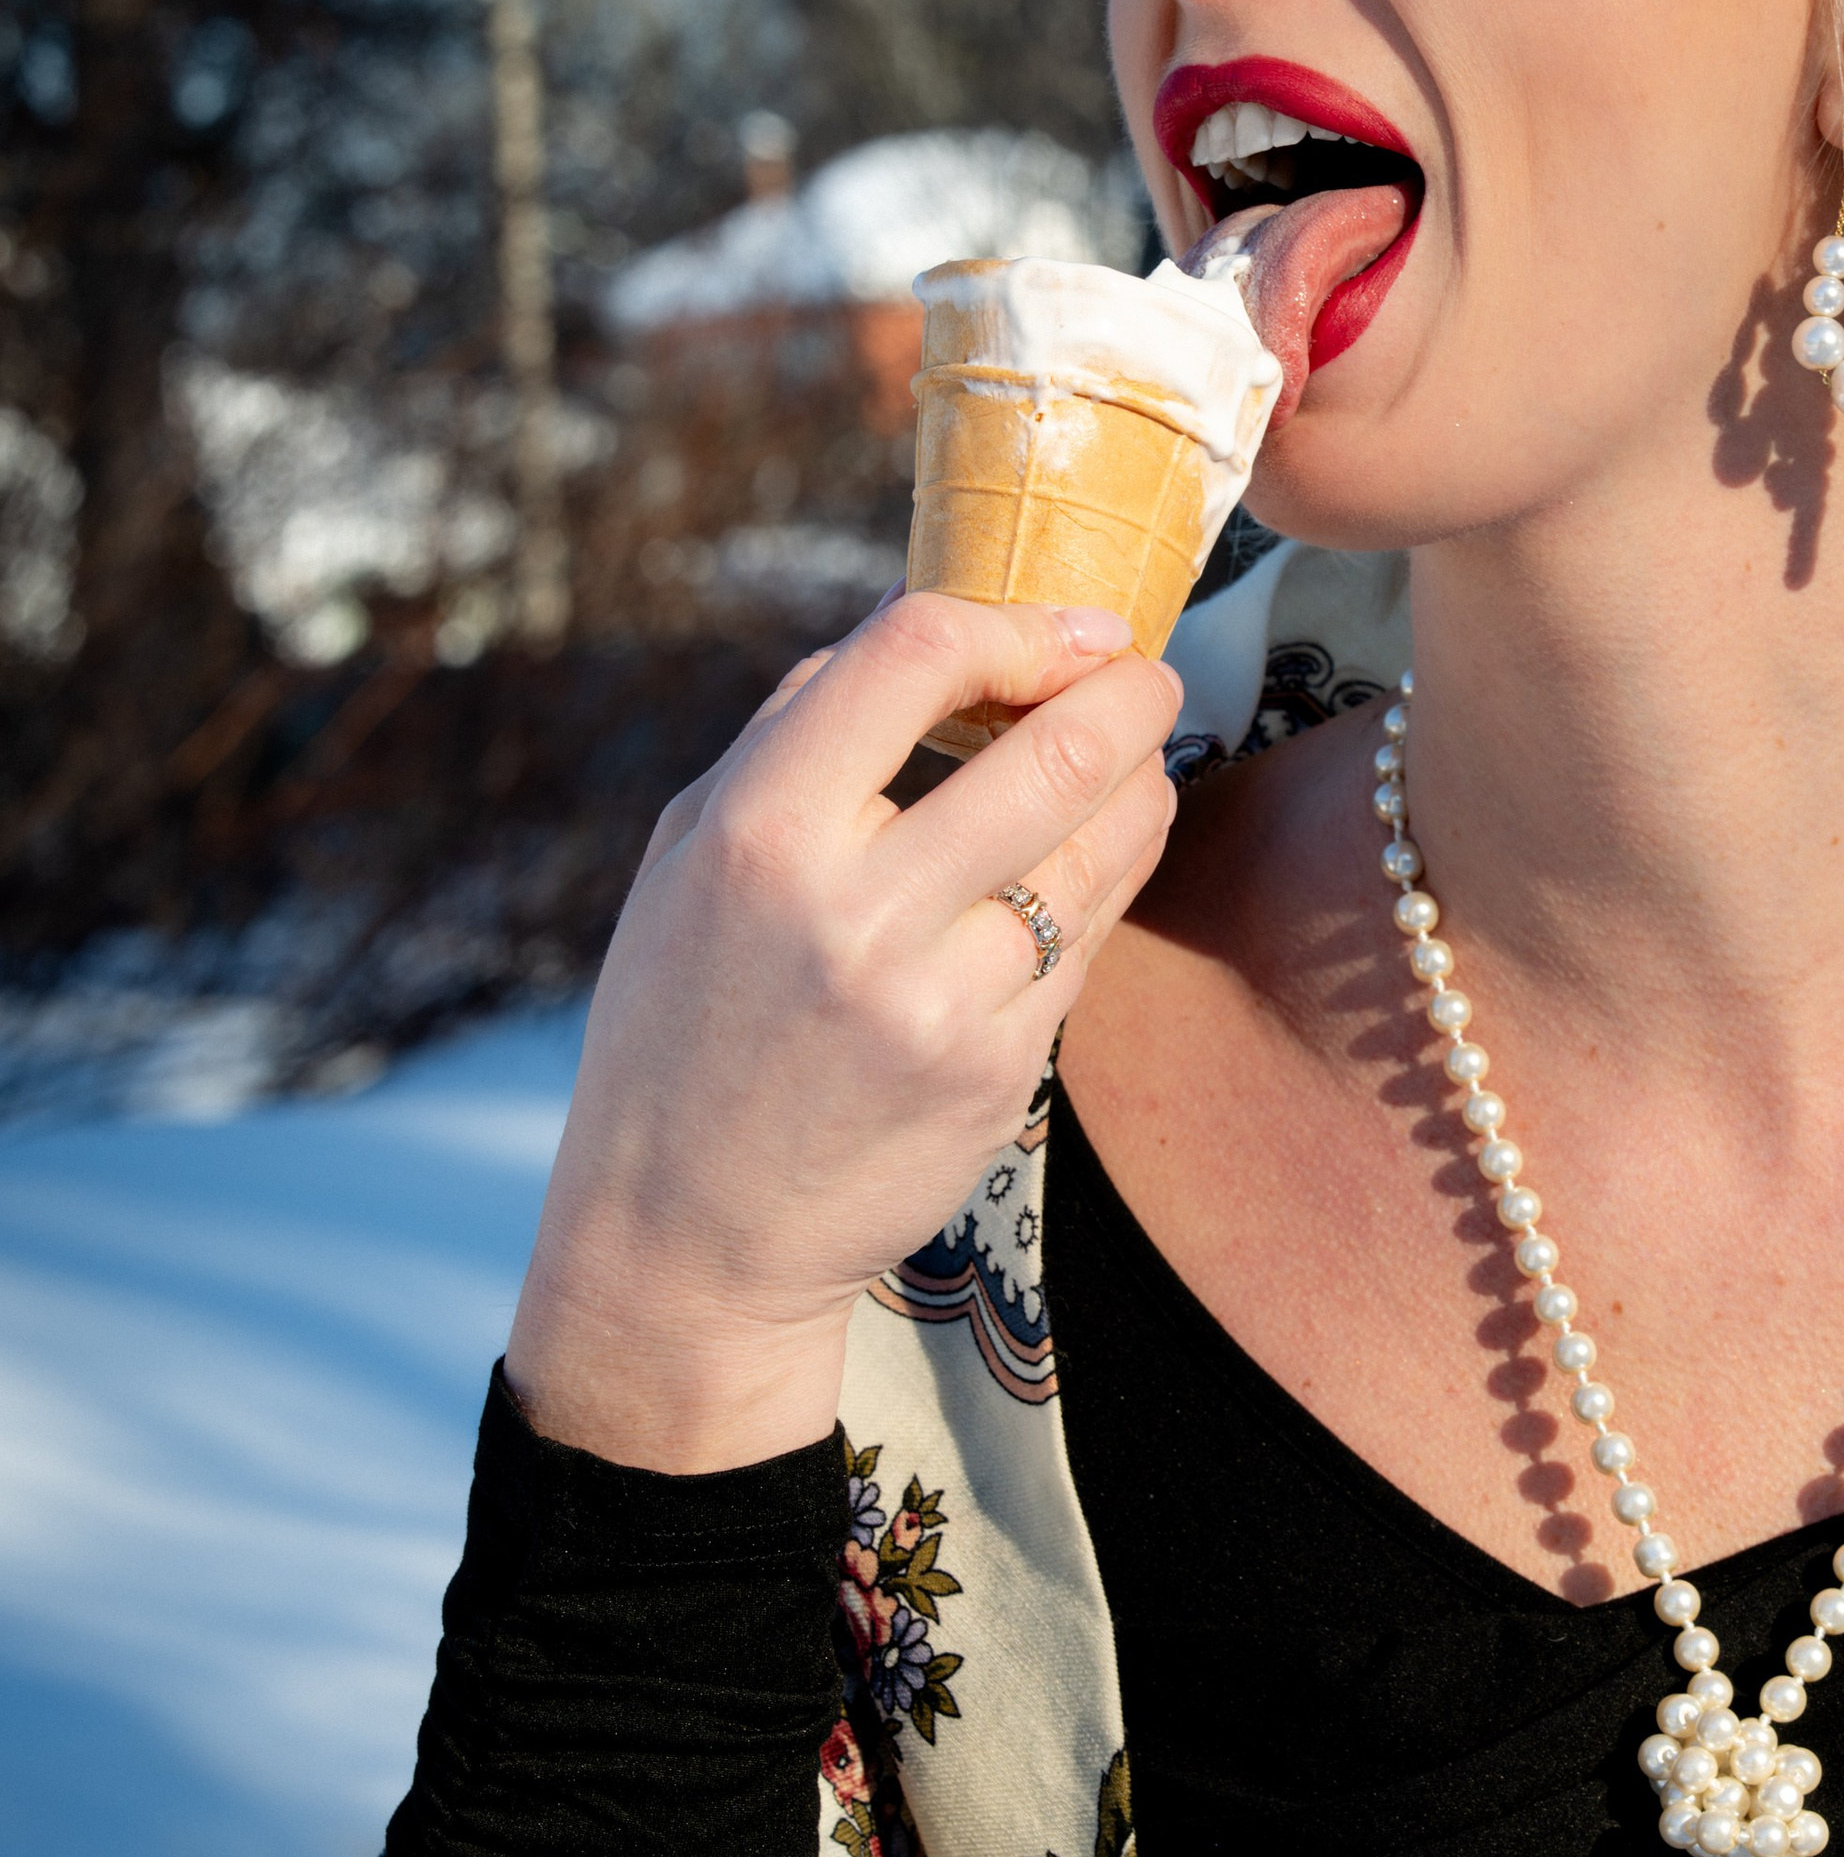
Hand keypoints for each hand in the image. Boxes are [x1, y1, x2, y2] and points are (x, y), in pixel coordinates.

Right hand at [506, 594, 1178, 1469]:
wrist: (684, 1235)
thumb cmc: (684, 1021)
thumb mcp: (688, 857)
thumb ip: (791, 738)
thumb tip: (923, 639)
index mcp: (757, 830)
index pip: (915, 654)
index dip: (1016, 621)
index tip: (1067, 627)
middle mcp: (851, 910)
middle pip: (1056, 749)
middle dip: (1129, 695)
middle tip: (1145, 679)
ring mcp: (935, 1000)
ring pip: (1100, 846)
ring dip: (1142, 783)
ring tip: (1138, 759)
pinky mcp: (995, 1072)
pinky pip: (1088, 940)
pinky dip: (1113, 875)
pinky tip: (1107, 850)